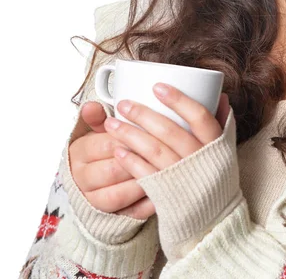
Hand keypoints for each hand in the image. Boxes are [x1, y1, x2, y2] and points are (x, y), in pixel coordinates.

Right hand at [69, 101, 155, 218]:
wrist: (94, 182)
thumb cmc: (103, 150)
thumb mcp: (98, 131)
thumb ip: (97, 117)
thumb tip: (92, 106)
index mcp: (78, 153)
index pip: (105, 144)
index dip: (131, 137)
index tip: (151, 131)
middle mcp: (82, 179)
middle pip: (111, 170)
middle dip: (139, 160)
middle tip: (164, 151)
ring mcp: (95, 202)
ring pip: (119, 195)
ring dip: (144, 181)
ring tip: (166, 169)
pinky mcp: (113, 219)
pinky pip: (131, 214)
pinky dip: (149, 203)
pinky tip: (165, 191)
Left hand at [103, 85, 229, 184]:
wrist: (215, 221)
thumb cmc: (216, 177)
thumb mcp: (224, 150)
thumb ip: (220, 123)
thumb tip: (218, 94)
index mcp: (216, 145)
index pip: (199, 116)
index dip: (179, 100)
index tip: (157, 87)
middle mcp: (200, 161)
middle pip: (170, 132)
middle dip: (143, 115)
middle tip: (123, 103)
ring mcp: (183, 178)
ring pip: (155, 152)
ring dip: (130, 135)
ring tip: (111, 124)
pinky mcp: (168, 195)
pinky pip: (146, 176)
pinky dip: (131, 162)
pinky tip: (118, 151)